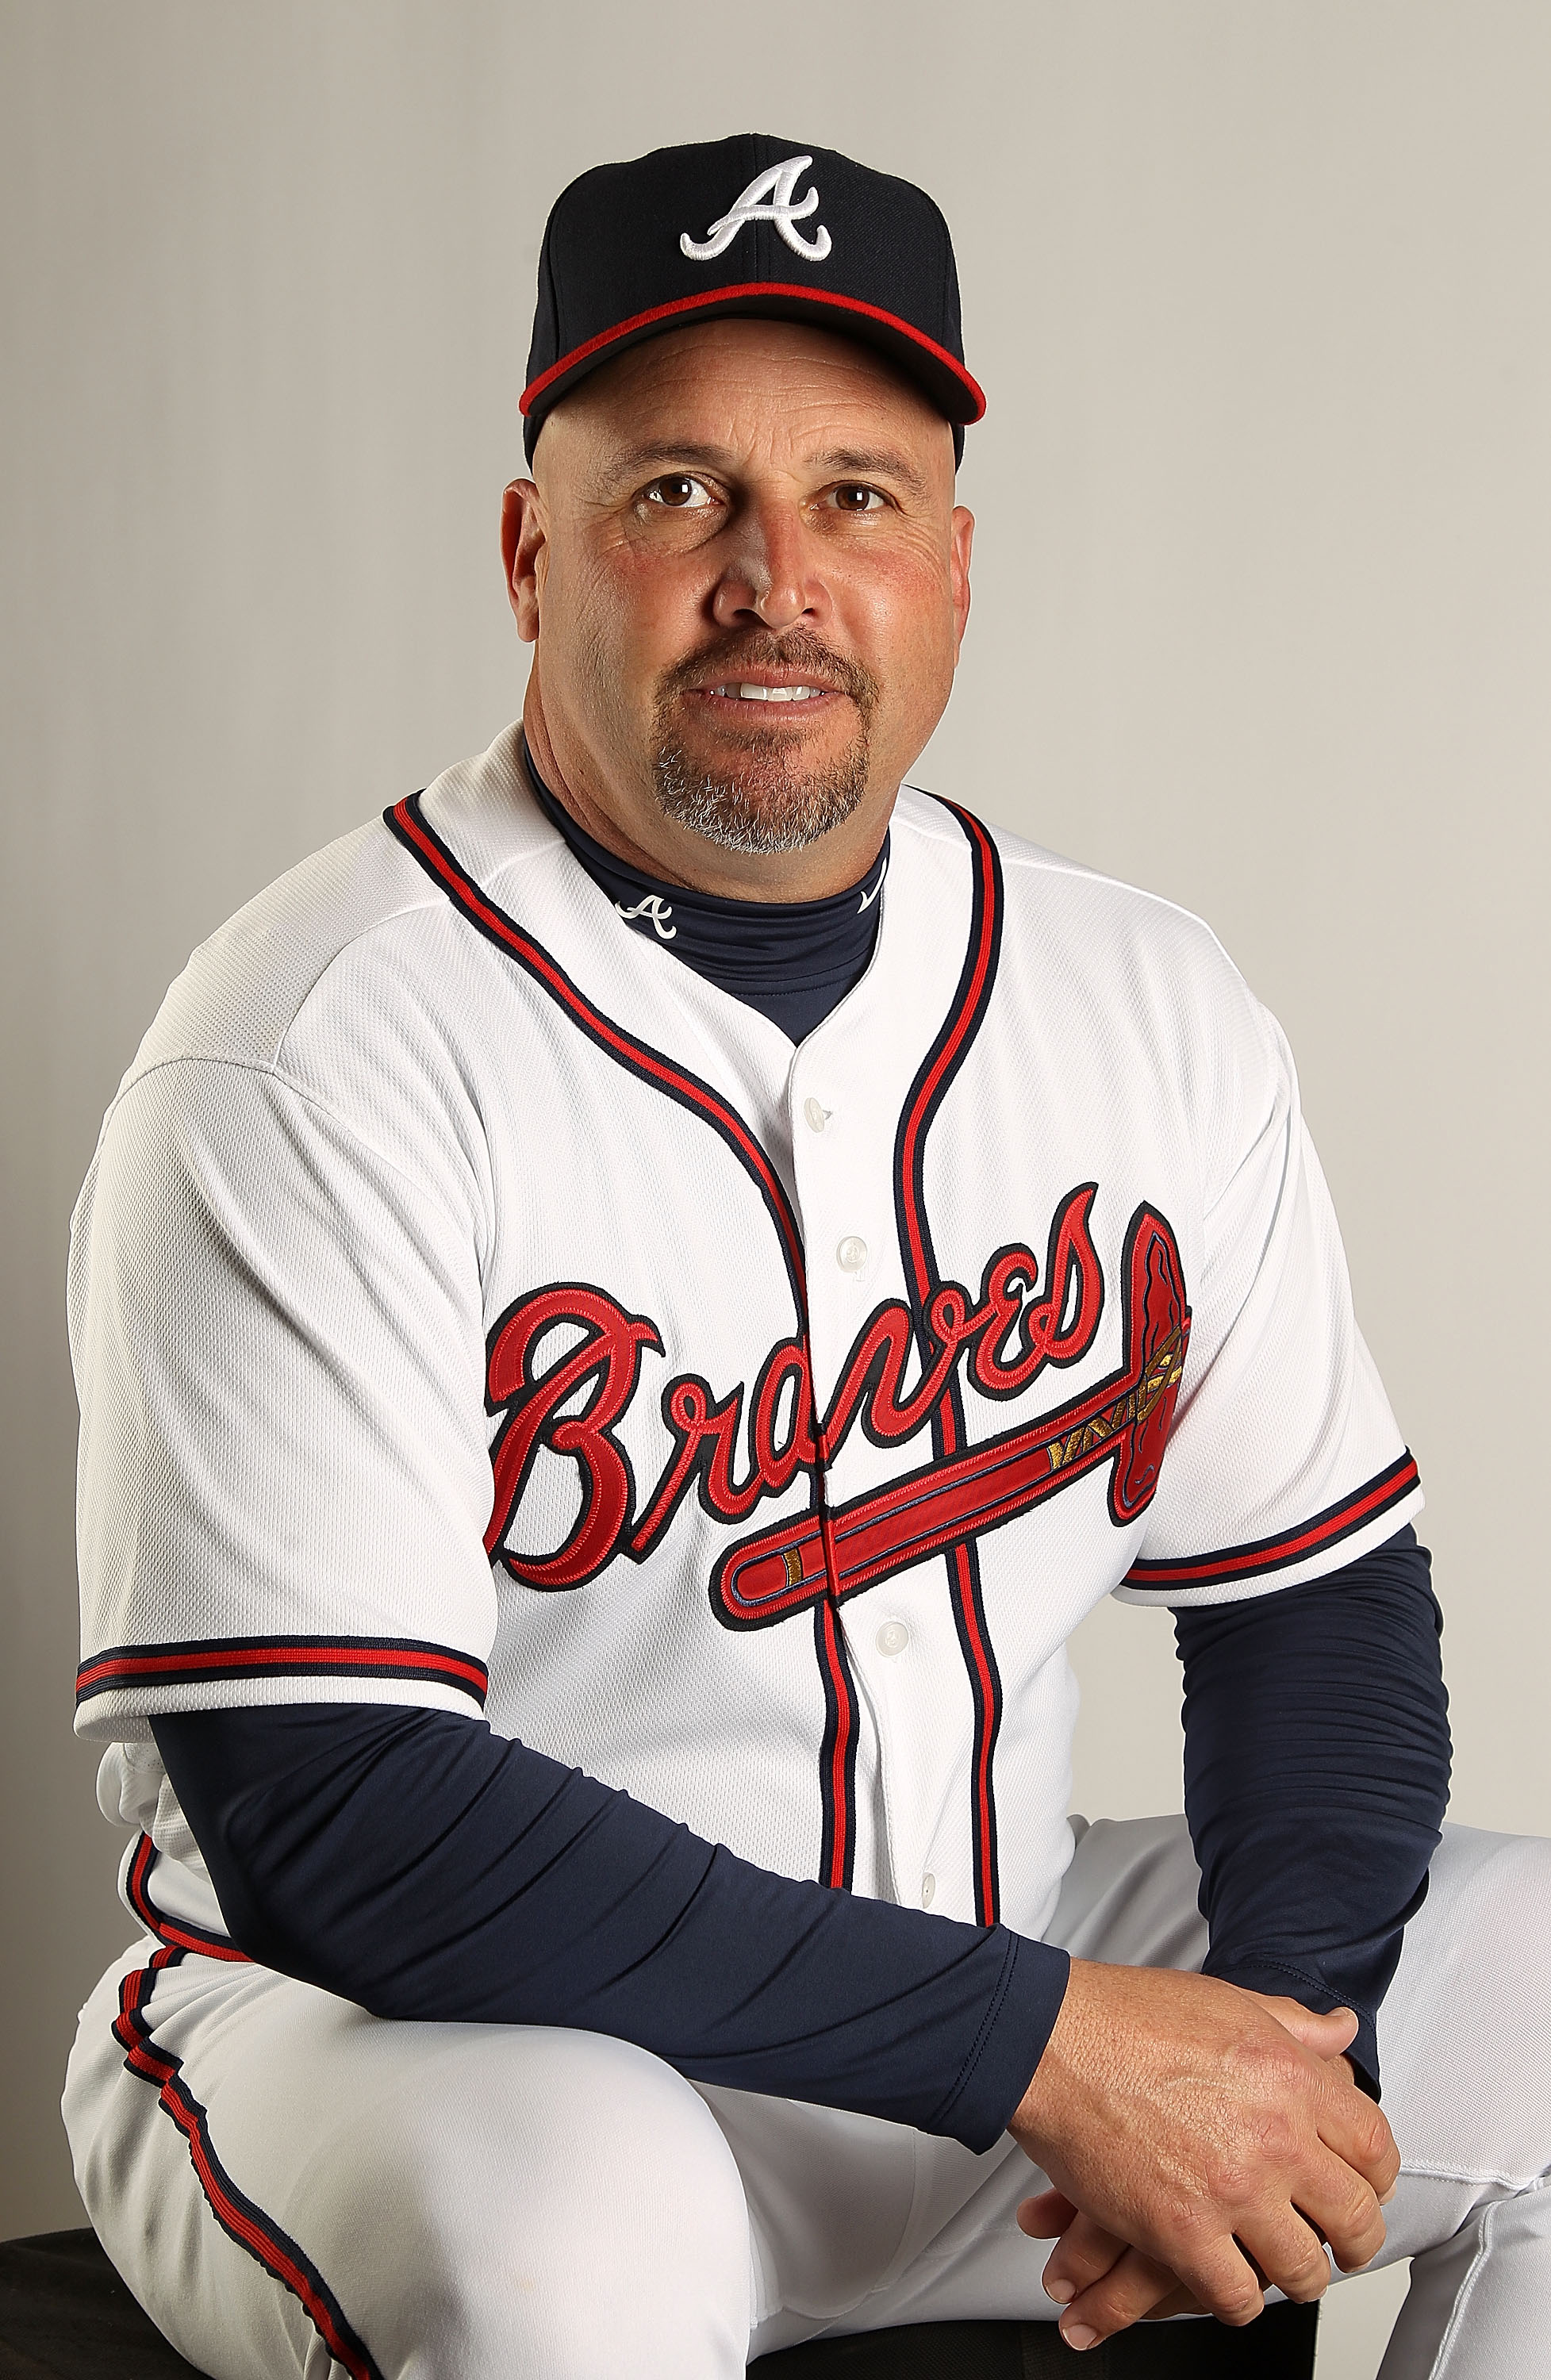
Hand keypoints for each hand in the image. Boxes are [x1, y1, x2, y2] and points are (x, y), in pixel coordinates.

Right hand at [1007, 1965, 1397, 2349]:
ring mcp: (1231, 2189)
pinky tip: (1227, 2285)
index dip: (1376, 2177)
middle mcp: (1274, 2137)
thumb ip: (1293, 2024)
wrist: (1050, 2040)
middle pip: (1352, 2217)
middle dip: (1353, 2242)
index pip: (1374, 2147)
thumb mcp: (1227, 2001)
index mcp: (1291, 2077)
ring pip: (1300, 2269)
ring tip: (1285, 2272)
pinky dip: (1236, 2300)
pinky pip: (1235, 2295)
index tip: (1364, 2188)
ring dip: (1297, 2277)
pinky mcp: (1181, 2233)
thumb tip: (1340, 2031)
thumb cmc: (1125, 2015)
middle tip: (1341, 2247)